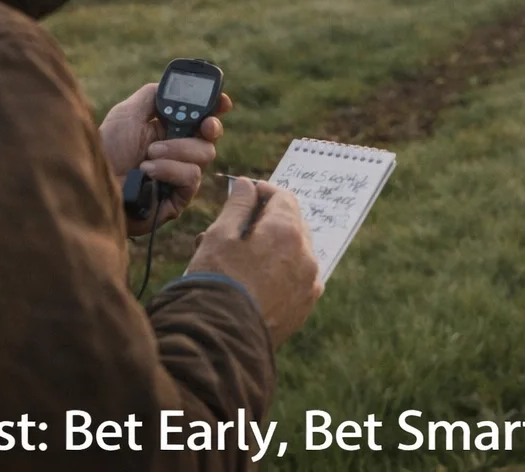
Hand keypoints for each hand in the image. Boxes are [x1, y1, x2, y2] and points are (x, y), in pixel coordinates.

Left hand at [98, 82, 230, 235]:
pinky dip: (170, 169)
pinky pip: (191, 176)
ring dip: (177, 149)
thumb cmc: (106, 150)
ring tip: (149, 154)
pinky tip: (148, 171)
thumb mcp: (127, 113)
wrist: (95, 185)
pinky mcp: (179, 195)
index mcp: (168, 128)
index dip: (216, 107)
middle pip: (211, 134)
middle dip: (211, 127)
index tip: (223, 102)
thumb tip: (174, 86)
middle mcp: (178, 150)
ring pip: (205, 154)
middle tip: (205, 125)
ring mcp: (180, 173)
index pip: (201, 115)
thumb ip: (152, 96)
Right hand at [187, 178, 321, 348]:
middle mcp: (307, 256)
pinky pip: (296, 277)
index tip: (245, 193)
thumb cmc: (216, 281)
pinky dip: (280, 270)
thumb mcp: (220, 236)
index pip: (283, 198)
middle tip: (237, 226)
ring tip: (238, 256)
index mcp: (287, 232)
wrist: (219, 340)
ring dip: (273, 246)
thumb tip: (246, 184)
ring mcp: (309, 284)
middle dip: (267, 219)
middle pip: (293, 224)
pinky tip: (252, 278)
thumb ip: (238, 205)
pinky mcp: (304, 307)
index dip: (263, 191)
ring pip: (295, 252)